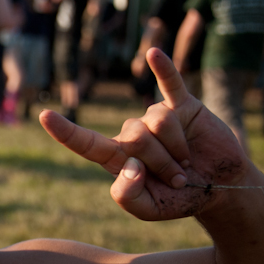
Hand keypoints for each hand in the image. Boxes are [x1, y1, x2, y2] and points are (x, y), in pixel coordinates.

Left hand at [39, 48, 247, 220]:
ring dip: (176, 148)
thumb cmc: (177, 199)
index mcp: (116, 158)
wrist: (219, 187)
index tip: (44, 116)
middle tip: (177, 178)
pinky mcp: (183, 106)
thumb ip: (127, 196)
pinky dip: (163, 69)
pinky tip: (152, 53)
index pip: (86, 143)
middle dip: (159, 161)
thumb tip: (129, 165)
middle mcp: (132, 134)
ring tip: (186, 162)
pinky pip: (170, 83)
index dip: (66, 131)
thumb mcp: (147, 210)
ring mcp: (156, 117)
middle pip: (133, 136)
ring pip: (157, 121)